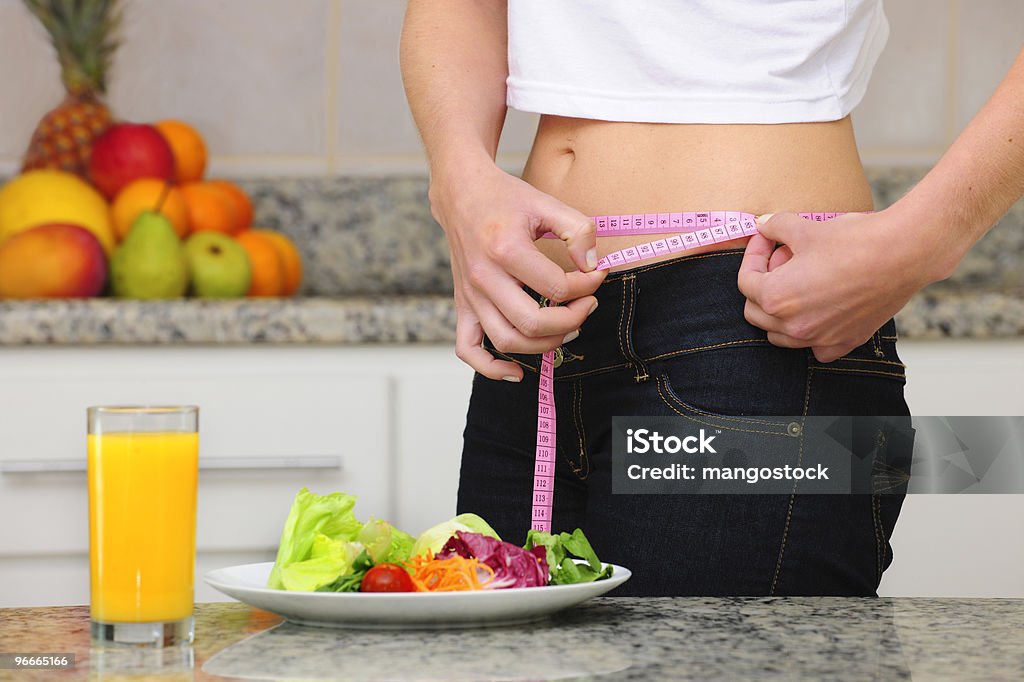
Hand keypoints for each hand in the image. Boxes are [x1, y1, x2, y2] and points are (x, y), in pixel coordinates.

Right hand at [430, 161, 605, 380]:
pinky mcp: (463, 305)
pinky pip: (468, 349)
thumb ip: (578, 231)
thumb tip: (592, 267)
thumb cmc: (505, 198)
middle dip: (572, 320)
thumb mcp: (547, 202)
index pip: (556, 287)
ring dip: (545, 345)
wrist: (461, 194)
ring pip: (507, 341)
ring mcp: (470, 295)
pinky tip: (518, 370)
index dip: (586, 286)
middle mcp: (483, 277)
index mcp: (505, 249)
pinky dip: (491, 368)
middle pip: (533, 323)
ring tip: (568, 329)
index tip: (596, 275)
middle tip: (588, 305)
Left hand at [737, 210, 941, 361]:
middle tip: (783, 259)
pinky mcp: (845, 342)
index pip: (745, 282)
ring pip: (780, 336)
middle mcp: (793, 326)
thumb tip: (762, 225)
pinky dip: (811, 335)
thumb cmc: (854, 240)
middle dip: (762, 285)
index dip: (753, 255)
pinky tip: (820, 311)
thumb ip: (775, 227)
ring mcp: (819, 338)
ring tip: (799, 283)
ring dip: (780, 312)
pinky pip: (816, 349)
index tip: (767, 240)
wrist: (904, 254)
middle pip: (756, 312)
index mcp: (776, 298)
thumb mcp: (805, 228)